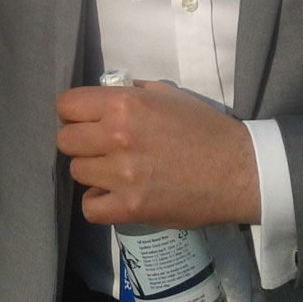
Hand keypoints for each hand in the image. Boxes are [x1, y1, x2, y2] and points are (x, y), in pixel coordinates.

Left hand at [55, 80, 260, 228]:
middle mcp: (116, 136)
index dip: (72, 112)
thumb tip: (103, 98)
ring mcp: (122, 175)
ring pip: (76, 172)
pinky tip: (113, 195)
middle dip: (78, 141)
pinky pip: (89, 208)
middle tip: (97, 146)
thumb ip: (130, 93)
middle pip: (65, 140)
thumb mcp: (166, 94)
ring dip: (91, 170)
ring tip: (112, 170)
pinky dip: (97, 202)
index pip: (66, 105)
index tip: (83, 119)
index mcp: (124, 104)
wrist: (237, 169)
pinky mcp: (130, 208)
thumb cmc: (204, 126)